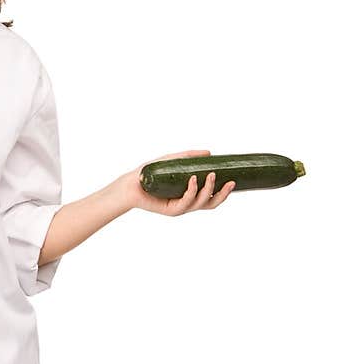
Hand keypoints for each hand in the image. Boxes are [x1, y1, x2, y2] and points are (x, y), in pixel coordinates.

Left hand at [115, 148, 236, 215]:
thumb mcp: (174, 160)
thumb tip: (210, 153)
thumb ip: (190, 157)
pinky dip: (192, 190)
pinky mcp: (171, 210)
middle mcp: (187, 204)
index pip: (212, 197)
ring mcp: (180, 208)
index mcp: (190, 195)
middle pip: (211, 204)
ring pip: (201, 203)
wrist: (131, 183)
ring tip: (210, 174)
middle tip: (230, 181)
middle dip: (223, 194)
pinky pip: (185, 201)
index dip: (224, 192)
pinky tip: (194, 179)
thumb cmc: (151, 173)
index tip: (234, 180)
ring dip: (208, 189)